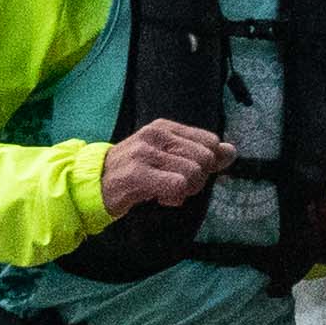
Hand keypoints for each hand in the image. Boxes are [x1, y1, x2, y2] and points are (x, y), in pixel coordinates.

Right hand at [98, 119, 229, 218]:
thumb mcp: (167, 158)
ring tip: (164, 192)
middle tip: (176, 186)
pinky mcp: (136, 173)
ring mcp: (144, 152)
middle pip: (206, 158)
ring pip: (194, 173)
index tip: (185, 172)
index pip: (211, 141)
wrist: (94, 185)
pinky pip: (178, 185)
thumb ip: (199, 154)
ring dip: (185, 191)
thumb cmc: (134, 173)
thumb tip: (231, 152)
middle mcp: (155, 134)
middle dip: (198, 180)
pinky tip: (159, 197)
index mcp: (164, 127)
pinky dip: (175, 196)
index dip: (206, 164)